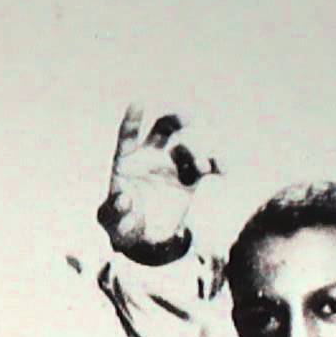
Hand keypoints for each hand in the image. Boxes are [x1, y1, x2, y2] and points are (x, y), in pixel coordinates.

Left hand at [97, 105, 219, 263]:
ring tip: (202, 167)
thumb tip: (122, 200)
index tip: (139, 101)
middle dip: (176, 119)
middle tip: (188, 120)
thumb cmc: (120, 222)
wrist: (142, 235)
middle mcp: (150, 155)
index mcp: (126, 160)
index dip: (133, 119)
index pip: (128, 135)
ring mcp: (171, 165)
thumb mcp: (112, 220)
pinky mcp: (189, 180)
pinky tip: (223, 171)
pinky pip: (206, 167)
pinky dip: (216, 165)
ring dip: (196, 152)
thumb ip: (114, 210)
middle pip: (164, 128)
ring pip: (187, 147)